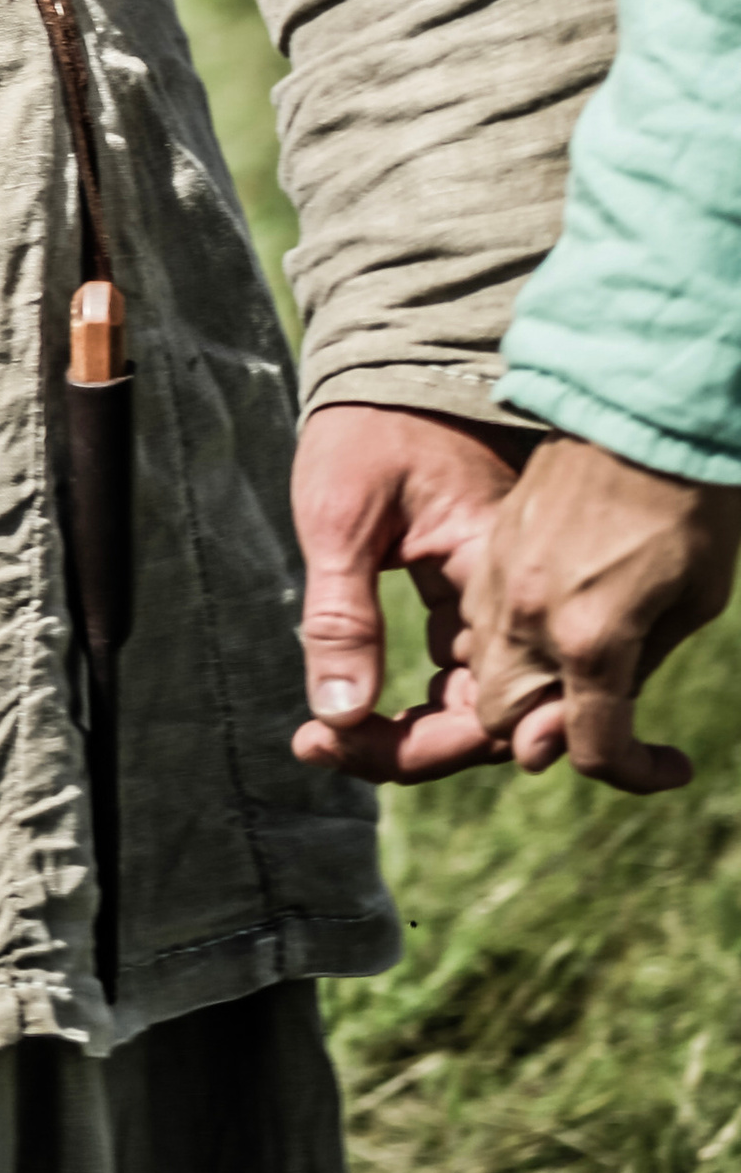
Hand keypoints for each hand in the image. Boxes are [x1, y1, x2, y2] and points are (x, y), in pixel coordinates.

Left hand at [290, 402, 531, 782]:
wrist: (384, 364)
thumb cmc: (362, 425)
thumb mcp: (339, 514)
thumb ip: (343, 614)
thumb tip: (340, 714)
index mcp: (491, 572)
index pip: (487, 706)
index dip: (420, 747)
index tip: (335, 746)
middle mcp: (508, 596)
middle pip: (487, 718)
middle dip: (407, 749)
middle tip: (320, 748)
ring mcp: (492, 596)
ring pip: (471, 699)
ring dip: (406, 730)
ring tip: (324, 737)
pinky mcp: (467, 591)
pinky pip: (458, 667)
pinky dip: (410, 694)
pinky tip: (353, 702)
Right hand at [460, 437, 740, 792]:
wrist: (645, 402)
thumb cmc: (692, 504)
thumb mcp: (692, 603)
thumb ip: (635, 672)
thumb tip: (591, 722)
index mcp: (589, 638)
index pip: (589, 749)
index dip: (632, 770)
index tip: (671, 762)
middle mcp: (530, 613)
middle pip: (502, 720)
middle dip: (547, 731)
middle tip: (603, 708)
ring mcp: (502, 574)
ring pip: (481, 670)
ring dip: (523, 684)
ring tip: (580, 661)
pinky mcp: (494, 542)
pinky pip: (480, 617)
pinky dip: (511, 636)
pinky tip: (557, 613)